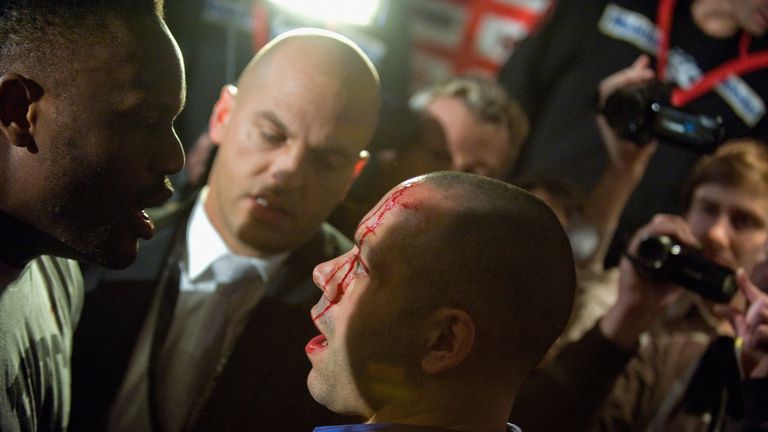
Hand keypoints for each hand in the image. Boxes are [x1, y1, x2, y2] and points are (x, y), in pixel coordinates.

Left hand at [597, 55, 658, 177]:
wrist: (625, 167)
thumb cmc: (629, 160)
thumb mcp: (639, 150)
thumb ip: (645, 143)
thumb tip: (652, 133)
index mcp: (608, 116)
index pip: (608, 89)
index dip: (623, 79)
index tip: (641, 76)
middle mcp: (609, 111)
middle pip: (615, 83)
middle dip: (631, 73)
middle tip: (648, 71)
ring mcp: (616, 111)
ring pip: (621, 86)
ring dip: (633, 74)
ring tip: (645, 64)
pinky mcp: (624, 112)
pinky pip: (628, 93)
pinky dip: (636, 81)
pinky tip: (646, 72)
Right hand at [600, 214, 697, 347]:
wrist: (641, 310)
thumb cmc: (657, 296)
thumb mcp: (678, 277)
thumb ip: (688, 266)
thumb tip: (708, 257)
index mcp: (655, 248)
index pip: (669, 227)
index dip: (684, 229)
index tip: (696, 245)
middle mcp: (645, 245)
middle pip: (663, 221)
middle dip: (681, 226)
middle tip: (692, 242)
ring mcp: (637, 248)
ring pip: (655, 224)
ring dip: (674, 228)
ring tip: (687, 241)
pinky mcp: (631, 253)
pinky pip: (643, 235)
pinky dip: (660, 233)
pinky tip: (674, 242)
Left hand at [716, 270, 767, 377]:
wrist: (760, 379)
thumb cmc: (755, 359)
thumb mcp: (744, 335)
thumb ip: (736, 318)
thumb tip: (718, 306)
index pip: (759, 298)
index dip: (746, 284)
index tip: (738, 272)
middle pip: (761, 306)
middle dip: (752, 322)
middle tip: (755, 340)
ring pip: (761, 314)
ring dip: (754, 334)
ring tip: (758, 348)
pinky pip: (761, 330)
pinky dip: (755, 342)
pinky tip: (760, 354)